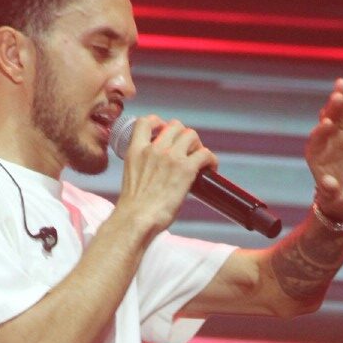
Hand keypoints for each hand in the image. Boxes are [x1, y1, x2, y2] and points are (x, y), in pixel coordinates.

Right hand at [116, 115, 217, 237]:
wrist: (136, 220)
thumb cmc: (133, 209)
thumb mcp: (132, 179)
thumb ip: (143, 169)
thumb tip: (157, 177)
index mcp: (136, 151)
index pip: (145, 122)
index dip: (158, 122)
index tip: (164, 131)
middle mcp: (153, 149)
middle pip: (175, 126)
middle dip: (183, 135)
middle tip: (187, 151)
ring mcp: (170, 157)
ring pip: (191, 135)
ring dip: (197, 145)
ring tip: (199, 159)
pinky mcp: (186, 168)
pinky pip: (205, 154)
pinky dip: (211, 159)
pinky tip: (211, 169)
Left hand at [304, 78, 342, 218]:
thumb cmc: (337, 196)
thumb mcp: (334, 198)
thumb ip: (329, 191)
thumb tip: (328, 184)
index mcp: (316, 153)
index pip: (316, 139)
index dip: (321, 131)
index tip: (326, 124)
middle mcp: (328, 138)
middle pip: (328, 120)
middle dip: (331, 109)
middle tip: (336, 97)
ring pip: (342, 112)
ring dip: (342, 98)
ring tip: (342, 84)